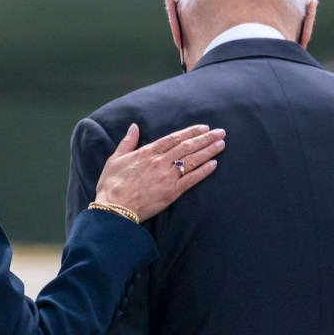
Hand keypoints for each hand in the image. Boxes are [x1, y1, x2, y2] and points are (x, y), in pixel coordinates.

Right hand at [94, 123, 225, 221]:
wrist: (113, 208)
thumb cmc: (112, 184)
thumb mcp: (115, 159)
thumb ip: (127, 142)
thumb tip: (134, 126)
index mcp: (148, 152)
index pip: (174, 138)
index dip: (191, 131)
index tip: (204, 127)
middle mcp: (160, 162)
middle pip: (187, 146)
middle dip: (206, 138)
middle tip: (220, 132)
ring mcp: (167, 177)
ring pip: (192, 160)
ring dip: (208, 151)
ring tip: (221, 144)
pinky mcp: (171, 192)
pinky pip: (191, 179)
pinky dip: (203, 171)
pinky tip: (214, 164)